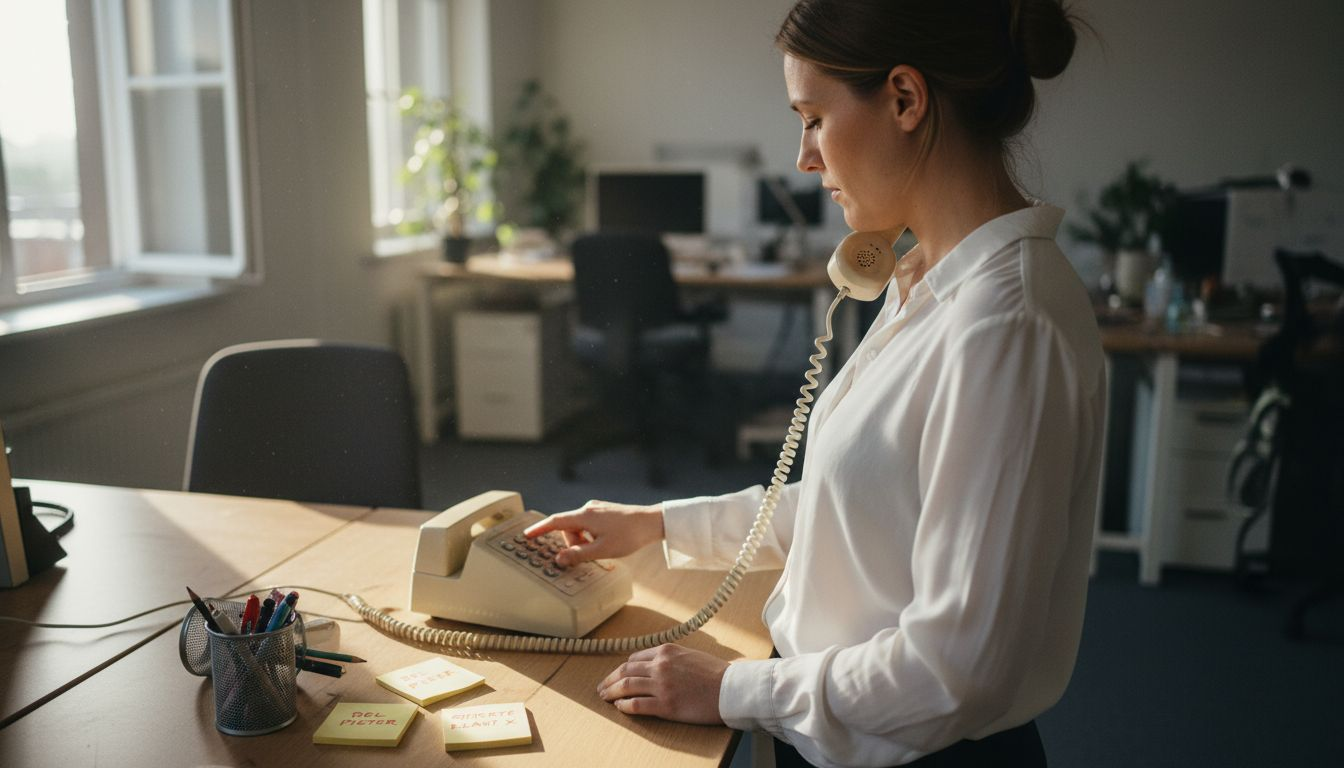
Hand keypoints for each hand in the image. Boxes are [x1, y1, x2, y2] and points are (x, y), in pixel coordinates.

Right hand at [524, 500, 664, 566]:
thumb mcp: (602, 550)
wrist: (653, 522)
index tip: (527, 535)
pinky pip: (589, 524)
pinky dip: (591, 535)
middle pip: (568, 527)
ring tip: (601, 548)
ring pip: (579, 527)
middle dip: (572, 543)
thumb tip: (559, 558)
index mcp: (584, 516)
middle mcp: (588, 508)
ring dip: (583, 540)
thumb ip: (578, 555)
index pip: (555, 521)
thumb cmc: (629, 535)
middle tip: (587, 554)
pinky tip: (606, 541)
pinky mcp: (605, 511)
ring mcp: (597, 508)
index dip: (540, 529)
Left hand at [598, 644, 726, 723]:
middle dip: (610, 680)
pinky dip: (624, 705)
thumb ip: (671, 658)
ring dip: (611, 692)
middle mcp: (660, 666)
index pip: (634, 658)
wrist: (731, 689)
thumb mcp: (690, 655)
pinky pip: (636, 705)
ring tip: (604, 697)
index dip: (622, 669)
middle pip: (625, 671)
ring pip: (626, 686)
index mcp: (666, 651)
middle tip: (602, 687)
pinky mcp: (665, 705)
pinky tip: (620, 707)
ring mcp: (661, 685)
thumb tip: (655, 665)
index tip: (617, 675)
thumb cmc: (716, 673)